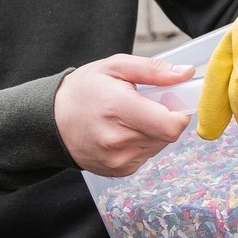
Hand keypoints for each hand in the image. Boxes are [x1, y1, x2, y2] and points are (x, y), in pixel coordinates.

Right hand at [55, 55, 193, 175]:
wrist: (51, 121)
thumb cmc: (84, 90)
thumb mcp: (115, 67)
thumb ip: (154, 70)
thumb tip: (186, 73)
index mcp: (118, 109)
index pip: (171, 125)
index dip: (179, 113)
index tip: (169, 101)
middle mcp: (118, 140)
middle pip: (167, 135)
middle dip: (163, 118)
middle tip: (142, 105)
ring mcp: (118, 160)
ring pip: (159, 146)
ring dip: (153, 132)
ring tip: (129, 118)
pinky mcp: (119, 171)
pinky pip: (146, 156)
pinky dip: (142, 143)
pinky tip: (122, 132)